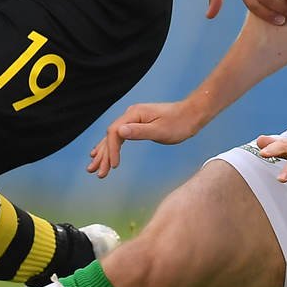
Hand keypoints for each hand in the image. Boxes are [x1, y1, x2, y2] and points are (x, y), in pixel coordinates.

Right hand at [88, 99, 205, 178]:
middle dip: (103, 155)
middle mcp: (131, 114)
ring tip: (93, 168)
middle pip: (110, 135)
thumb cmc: (179, 123)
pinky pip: (120, 136)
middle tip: (95, 172)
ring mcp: (133, 118)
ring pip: (113, 137)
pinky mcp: (138, 123)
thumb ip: (140, 132)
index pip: (114, 132)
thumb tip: (119, 131)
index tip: (113, 167)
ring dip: (104, 153)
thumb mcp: (160, 130)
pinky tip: (104, 154)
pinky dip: (111, 147)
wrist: (192, 114)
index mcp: (134, 114)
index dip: (111, 150)